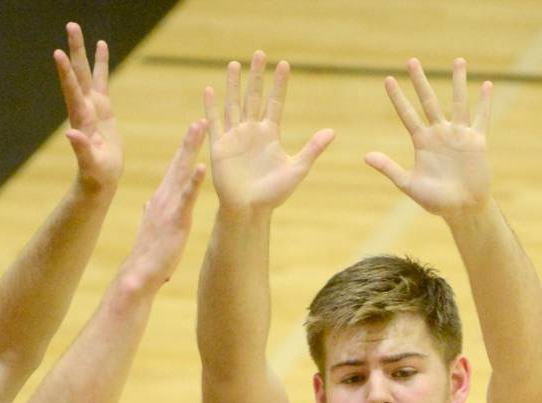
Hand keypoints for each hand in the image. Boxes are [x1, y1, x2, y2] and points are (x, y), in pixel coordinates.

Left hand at [54, 22, 122, 191]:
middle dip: (75, 51)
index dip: (66, 73)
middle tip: (71, 25)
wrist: (100, 180)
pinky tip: (102, 45)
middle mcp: (84, 108)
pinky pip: (102, 81)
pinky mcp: (103, 109)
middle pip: (78, 74)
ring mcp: (93, 107)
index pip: (73, 92)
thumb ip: (81, 150)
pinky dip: (101, 63)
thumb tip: (71, 134)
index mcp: (82, 120)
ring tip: (77, 28)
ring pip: (87, 74)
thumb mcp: (90, 165)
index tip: (58, 53)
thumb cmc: (95, 176)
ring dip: (83, 52)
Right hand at [121, 121, 206, 290]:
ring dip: (191, 149)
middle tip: (201, 119)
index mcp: (160, 200)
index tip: (193, 133)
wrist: (140, 274)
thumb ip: (150, 213)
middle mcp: (163, 198)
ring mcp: (169, 207)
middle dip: (189, 141)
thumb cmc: (148, 255)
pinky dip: (194, 181)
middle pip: (178, 163)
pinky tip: (202, 167)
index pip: (174, 170)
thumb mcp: (150, 228)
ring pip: (182, 172)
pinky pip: (187, 197)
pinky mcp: (176, 220)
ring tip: (201, 128)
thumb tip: (147, 205)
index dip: (184, 151)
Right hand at [203, 52, 333, 211]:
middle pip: (253, 97)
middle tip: (259, 53)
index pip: (275, 103)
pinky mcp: (220, 147)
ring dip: (233, 85)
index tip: (284, 65)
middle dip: (256, 76)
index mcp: (270, 135)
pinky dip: (211, 107)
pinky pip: (215, 123)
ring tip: (235, 64)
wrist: (249, 210)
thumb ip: (312, 149)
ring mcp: (235, 138)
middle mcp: (252, 132)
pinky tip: (209, 89)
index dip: (279, 84)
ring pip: (233, 105)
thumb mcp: (297, 169)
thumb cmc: (273, 194)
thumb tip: (332, 132)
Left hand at [365, 58, 492, 219]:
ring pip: (458, 102)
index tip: (388, 80)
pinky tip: (486, 85)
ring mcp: (458, 135)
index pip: (407, 115)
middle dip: (420, 82)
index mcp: (422, 143)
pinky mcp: (477, 141)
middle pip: (428, 101)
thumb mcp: (409, 184)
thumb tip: (366, 156)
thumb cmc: (435, 201)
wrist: (462, 209)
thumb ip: (389, 168)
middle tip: (412, 60)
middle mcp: (439, 134)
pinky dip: (484, 102)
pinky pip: (481, 117)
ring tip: (458, 60)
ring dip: (458, 82)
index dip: (397, 98)